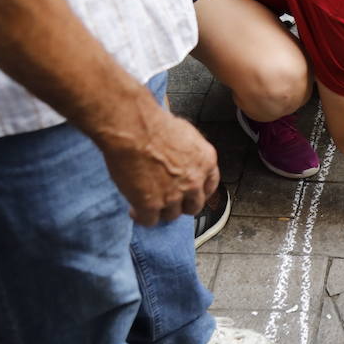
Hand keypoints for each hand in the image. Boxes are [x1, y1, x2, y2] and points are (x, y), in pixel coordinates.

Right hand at [98, 104, 218, 225]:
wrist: (134, 128)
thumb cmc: (153, 122)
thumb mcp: (184, 132)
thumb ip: (188, 151)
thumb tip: (181, 155)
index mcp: (205, 161)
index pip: (210, 185)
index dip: (199, 191)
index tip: (191, 193)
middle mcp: (194, 181)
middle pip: (194, 206)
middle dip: (182, 205)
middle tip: (169, 201)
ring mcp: (174, 195)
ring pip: (172, 215)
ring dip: (161, 211)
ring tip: (149, 205)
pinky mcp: (151, 204)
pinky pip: (150, 221)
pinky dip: (141, 217)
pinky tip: (135, 210)